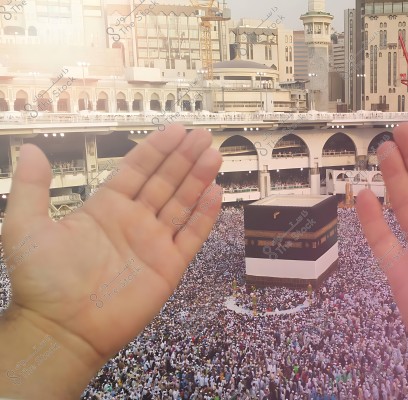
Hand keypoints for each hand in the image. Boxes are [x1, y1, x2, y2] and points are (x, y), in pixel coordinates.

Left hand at [0, 125, 221, 398]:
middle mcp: (133, 221)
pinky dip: (205, 216)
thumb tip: (30, 149)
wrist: (61, 330)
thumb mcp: (25, 227)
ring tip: (213, 156)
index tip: (175, 130)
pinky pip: (191, 236)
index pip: (137, 170)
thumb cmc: (41, 282)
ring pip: (182, 204)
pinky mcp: (168, 266)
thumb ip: (32, 187)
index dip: (157, 149)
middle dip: (184, 158)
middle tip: (202, 136)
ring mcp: (153, 243)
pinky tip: (216, 193)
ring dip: (198, 179)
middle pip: (165, 181)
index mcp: (106, 208)